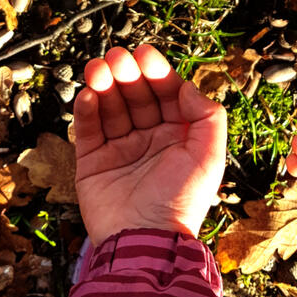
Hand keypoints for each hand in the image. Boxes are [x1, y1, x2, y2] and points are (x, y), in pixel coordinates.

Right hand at [73, 44, 226, 245]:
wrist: (144, 243)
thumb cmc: (180, 202)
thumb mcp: (210, 156)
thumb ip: (207, 115)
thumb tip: (188, 85)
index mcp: (179, 135)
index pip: (166, 93)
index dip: (156, 71)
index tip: (144, 53)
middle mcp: (150, 139)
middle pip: (136, 95)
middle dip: (126, 73)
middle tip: (117, 57)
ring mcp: (121, 150)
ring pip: (110, 107)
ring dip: (104, 85)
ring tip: (98, 69)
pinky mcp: (93, 164)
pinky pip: (89, 131)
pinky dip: (87, 111)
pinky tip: (88, 94)